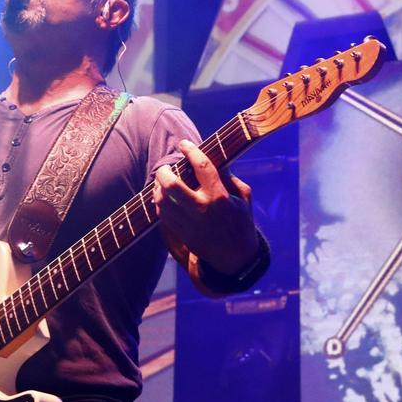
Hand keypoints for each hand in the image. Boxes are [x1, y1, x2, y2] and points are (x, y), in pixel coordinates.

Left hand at [154, 141, 258, 274]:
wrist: (235, 258)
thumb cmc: (241, 223)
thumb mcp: (244, 198)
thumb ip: (230, 179)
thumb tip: (215, 162)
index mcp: (219, 197)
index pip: (202, 166)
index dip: (191, 151)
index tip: (184, 144)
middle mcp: (202, 209)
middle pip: (172, 184)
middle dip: (164, 172)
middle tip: (166, 167)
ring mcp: (189, 223)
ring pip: (162, 200)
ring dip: (158, 188)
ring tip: (162, 182)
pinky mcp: (181, 233)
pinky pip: (162, 215)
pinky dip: (159, 203)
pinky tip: (163, 197)